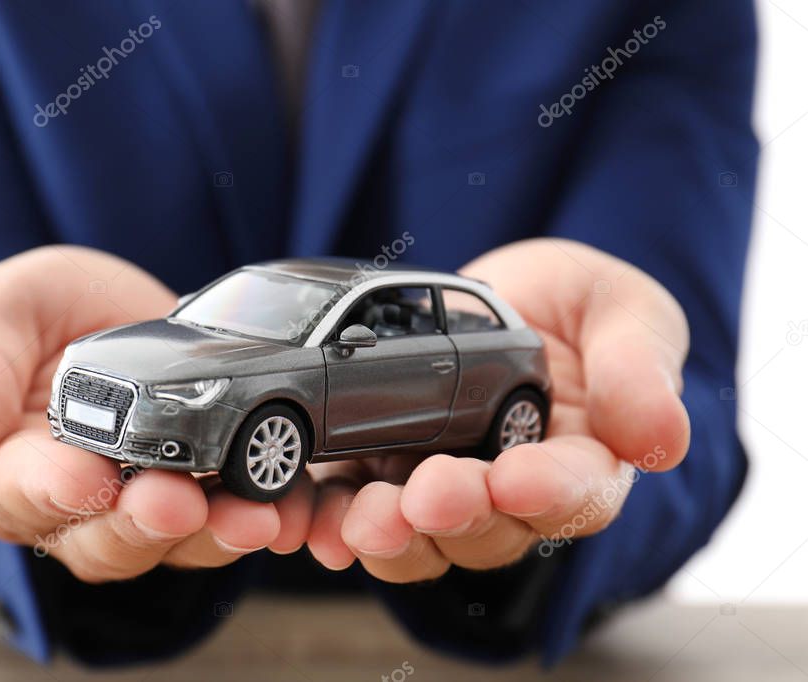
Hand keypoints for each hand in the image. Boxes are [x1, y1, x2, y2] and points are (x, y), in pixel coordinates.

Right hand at [0, 246, 312, 582]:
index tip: (86, 477)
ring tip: (251, 516)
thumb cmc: (48, 312)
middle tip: (176, 500)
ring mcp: (145, 505)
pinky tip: (288, 509)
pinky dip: (263, 519)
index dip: (51, 489)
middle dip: (141, 524)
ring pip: (172, 546)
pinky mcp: (207, 494)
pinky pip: (232, 523)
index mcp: (10, 462)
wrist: (125, 307)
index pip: (19, 494)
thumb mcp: (2, 311)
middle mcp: (77, 503)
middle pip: (101, 540)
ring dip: (212, 535)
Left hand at [304, 238, 690, 581]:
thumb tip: (662, 440)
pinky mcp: (378, 469)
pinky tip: (305, 518)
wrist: (498, 297)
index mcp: (582, 460)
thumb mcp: (621, 311)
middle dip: (455, 514)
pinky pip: (352, 510)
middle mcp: (508, 493)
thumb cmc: (575, 306)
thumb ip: (638, 368)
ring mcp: (438, 486)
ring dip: (385, 533)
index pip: (575, 494)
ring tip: (356, 521)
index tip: (519, 478)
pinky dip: (328, 519)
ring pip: (417, 537)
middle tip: (427, 495)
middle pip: (488, 530)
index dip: (549, 493)